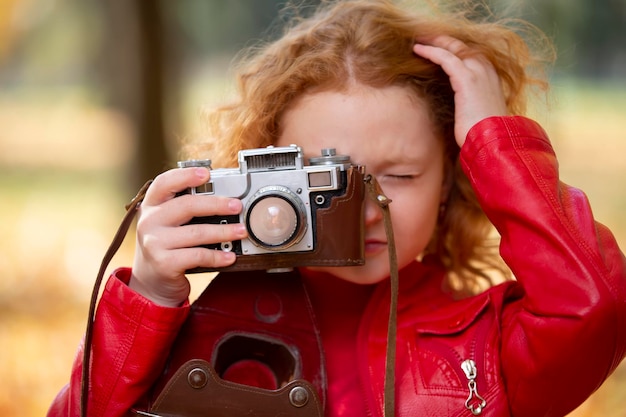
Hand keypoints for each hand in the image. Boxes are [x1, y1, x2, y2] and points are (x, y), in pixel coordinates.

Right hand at [129, 167, 247, 305]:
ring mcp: (154, 243)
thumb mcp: (167, 224)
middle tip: (237, 206)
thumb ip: (185, 209)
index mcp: (151, 206)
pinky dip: (217, 256)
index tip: (206, 173)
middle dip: (217, 205)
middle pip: (187, 206)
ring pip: (196, 233)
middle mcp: (149, 222)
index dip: (185, 175)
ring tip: (241, 231)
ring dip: (223, 231)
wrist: (151, 282)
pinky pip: (198, 256)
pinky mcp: (164, 263)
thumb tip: (224, 199)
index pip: (164, 183)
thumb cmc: (166, 247)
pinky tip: (229, 256)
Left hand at [413, 36, 507, 146]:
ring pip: (452, 47)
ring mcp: (478, 71)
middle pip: (460, 46)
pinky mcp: (466, 78)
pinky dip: (431, 51)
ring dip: (434, 42)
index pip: (468, 55)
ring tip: (418, 41)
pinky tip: (418, 49)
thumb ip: (469, 101)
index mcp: (490, 76)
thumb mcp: (478, 111)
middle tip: (423, 38)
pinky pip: (445, 57)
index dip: (451, 49)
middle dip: (441, 40)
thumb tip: (458, 105)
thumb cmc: (484, 132)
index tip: (436, 48)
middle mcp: (486, 69)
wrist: (493, 139)